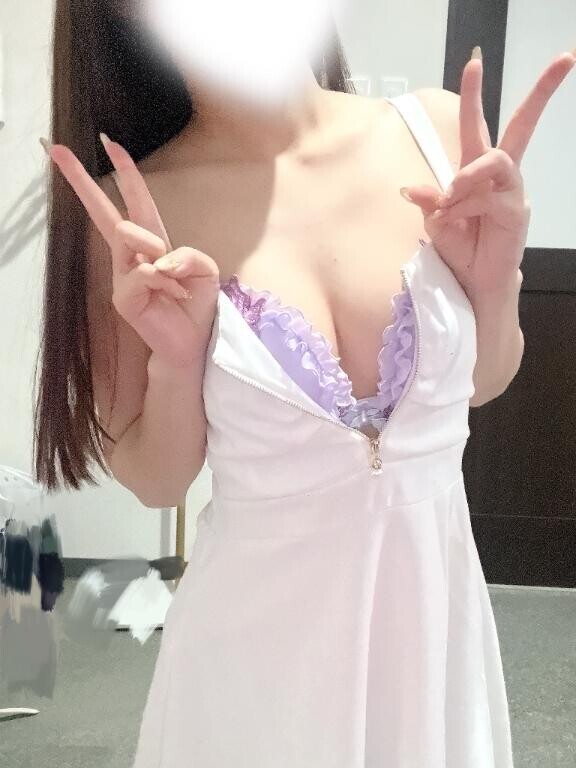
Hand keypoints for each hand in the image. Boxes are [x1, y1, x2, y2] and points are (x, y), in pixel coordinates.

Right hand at [43, 136, 220, 367]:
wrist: (193, 342)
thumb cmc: (196, 304)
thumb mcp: (206, 270)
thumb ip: (189, 253)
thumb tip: (159, 258)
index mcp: (153, 242)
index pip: (135, 201)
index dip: (125, 172)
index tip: (110, 141)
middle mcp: (132, 255)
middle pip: (103, 211)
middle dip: (80, 178)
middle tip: (53, 147)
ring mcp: (123, 275)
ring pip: (128, 234)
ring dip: (156, 249)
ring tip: (173, 279)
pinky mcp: (123, 297)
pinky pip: (144, 271)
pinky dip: (166, 281)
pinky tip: (173, 296)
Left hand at [400, 48, 575, 301]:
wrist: (473, 281)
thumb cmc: (460, 249)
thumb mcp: (435, 222)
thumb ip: (428, 201)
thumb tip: (410, 188)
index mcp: (475, 172)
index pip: (476, 126)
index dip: (475, 94)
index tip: (474, 61)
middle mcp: (498, 176)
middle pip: (521, 126)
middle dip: (541, 92)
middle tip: (565, 59)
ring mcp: (511, 191)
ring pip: (495, 160)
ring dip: (467, 176)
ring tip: (449, 198)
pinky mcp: (516, 211)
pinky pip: (488, 196)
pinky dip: (465, 204)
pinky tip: (453, 217)